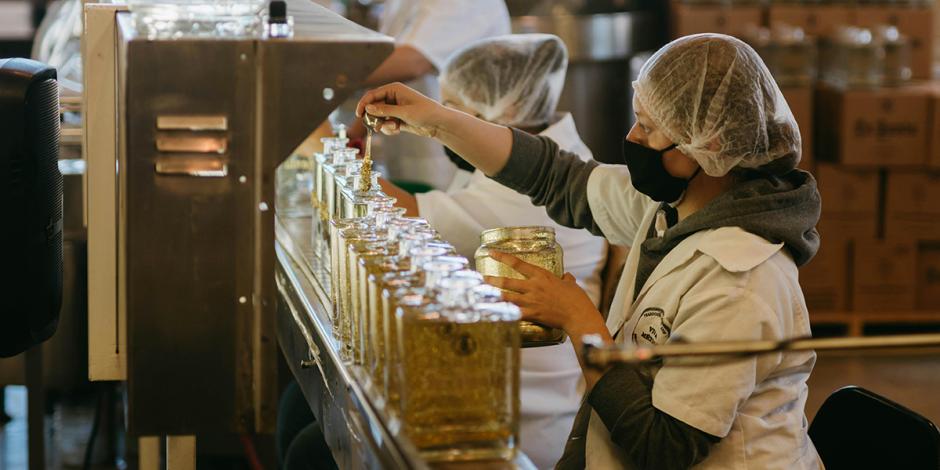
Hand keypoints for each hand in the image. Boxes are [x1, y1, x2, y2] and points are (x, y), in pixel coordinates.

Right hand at [355, 82, 448, 137]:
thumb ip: (385, 111)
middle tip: (377, 127)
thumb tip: (368, 108)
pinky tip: (397, 130)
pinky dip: (389, 129)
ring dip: (384, 125)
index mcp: (394, 89)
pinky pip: (386, 124)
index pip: (372, 95)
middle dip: (375, 118)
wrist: (438, 123)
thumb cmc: (425, 113)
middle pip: (374, 107)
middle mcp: (393, 97)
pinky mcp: (397, 118)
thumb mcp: (404, 112)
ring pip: (379, 117)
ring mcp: (395, 108)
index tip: (359, 115)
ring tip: (394, 128)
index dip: (364, 104)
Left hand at [483, 251, 604, 334]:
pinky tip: (494, 313)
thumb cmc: (577, 299)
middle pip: (507, 281)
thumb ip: (566, 280)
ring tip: (482, 294)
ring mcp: (531, 301)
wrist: (579, 315)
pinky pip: (514, 314)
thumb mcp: (571, 285)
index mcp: (541, 276)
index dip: (503, 257)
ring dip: (494, 295)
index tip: (491, 253)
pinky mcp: (532, 314)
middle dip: (492, 279)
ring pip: (507, 297)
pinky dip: (504, 313)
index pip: (518, 263)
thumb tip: (566, 277)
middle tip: (481, 277)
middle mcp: (533, 286)